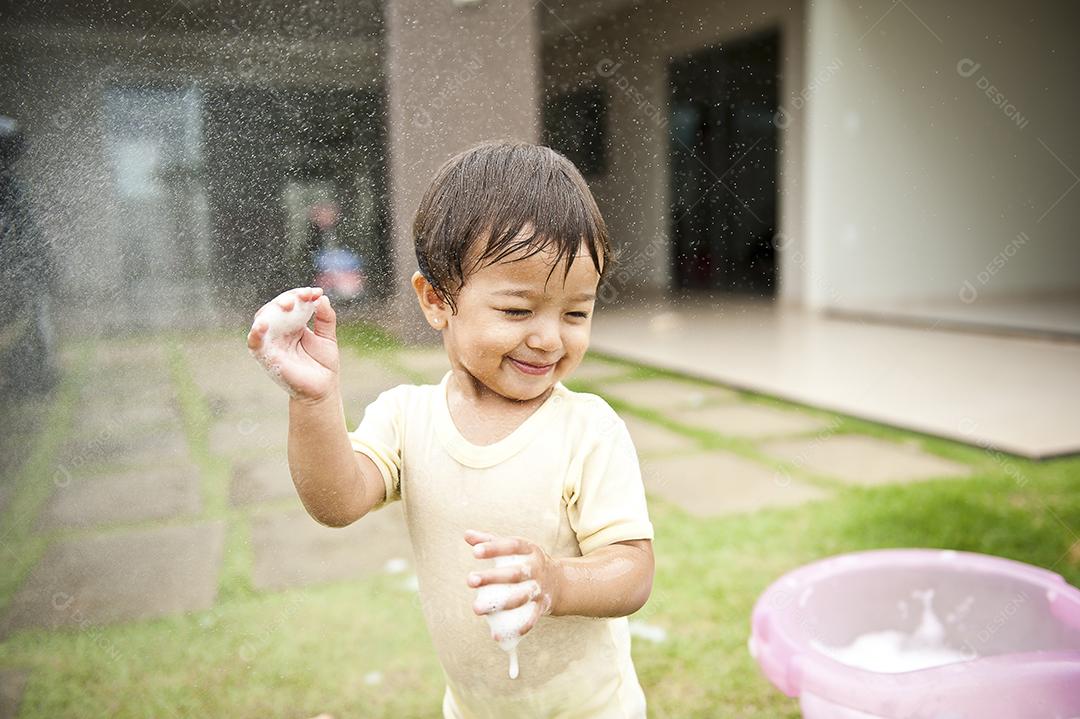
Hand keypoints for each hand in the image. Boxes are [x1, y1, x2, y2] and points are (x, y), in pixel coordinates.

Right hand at [247, 287, 339, 402]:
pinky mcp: (266, 357)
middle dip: (287, 299)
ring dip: (272, 310)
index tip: (315, 292)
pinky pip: (255, 344)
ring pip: (263, 320)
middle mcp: (279, 331)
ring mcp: (271, 343)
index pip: (291, 302)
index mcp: (293, 324)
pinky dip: (256, 334)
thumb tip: (322, 297)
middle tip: (302, 297)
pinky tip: (262, 325)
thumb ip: (326, 317)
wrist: (322, 389)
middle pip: (275, 308)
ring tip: (286, 305)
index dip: (300, 295)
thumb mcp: (327, 336)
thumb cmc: (323, 364)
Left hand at [464, 530, 561, 639]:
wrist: (558, 582)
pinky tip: (497, 636)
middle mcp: (537, 568)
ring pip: (521, 598)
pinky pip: (531, 619)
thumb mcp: (514, 548)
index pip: (512, 546)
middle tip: (469, 580)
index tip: (474, 552)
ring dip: (499, 604)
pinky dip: (517, 628)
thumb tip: (466, 534)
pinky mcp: (543, 607)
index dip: (494, 548)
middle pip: (515, 573)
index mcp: (530, 550)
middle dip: (492, 577)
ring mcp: (540, 589)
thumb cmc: (526, 561)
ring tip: (476, 609)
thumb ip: (490, 540)